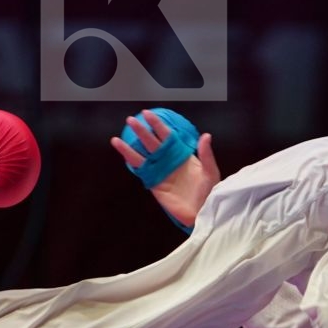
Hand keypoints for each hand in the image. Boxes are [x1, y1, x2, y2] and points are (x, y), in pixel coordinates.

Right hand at [109, 109, 221, 228]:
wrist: (202, 213)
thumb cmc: (210, 192)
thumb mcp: (211, 172)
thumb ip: (206, 154)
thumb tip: (206, 135)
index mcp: (182, 155)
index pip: (167, 136)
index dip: (157, 125)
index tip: (147, 114)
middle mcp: (169, 161)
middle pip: (152, 143)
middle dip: (141, 132)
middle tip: (130, 120)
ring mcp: (160, 173)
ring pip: (142, 157)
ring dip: (130, 148)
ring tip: (117, 139)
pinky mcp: (155, 185)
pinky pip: (142, 172)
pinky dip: (132, 164)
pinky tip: (123, 155)